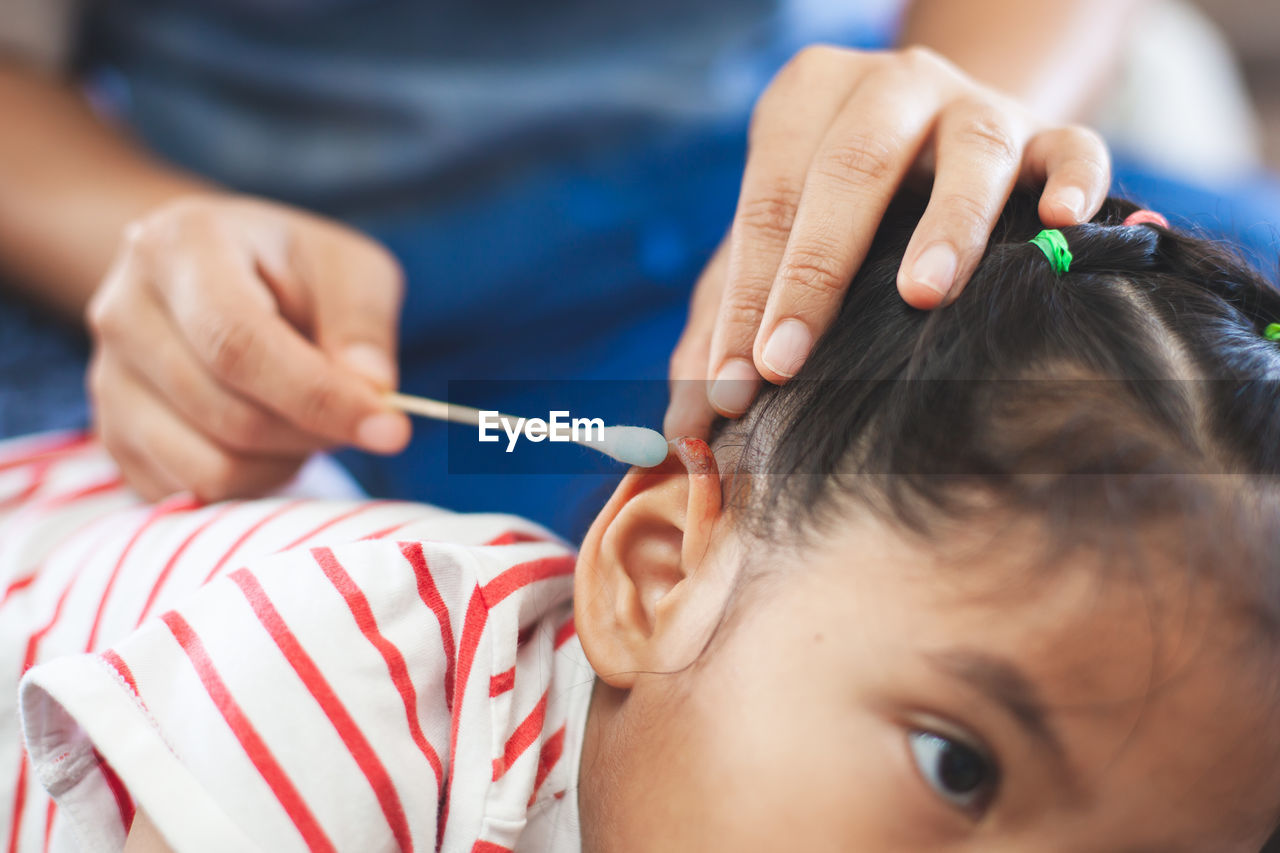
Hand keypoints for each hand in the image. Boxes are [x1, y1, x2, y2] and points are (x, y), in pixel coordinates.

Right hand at [87, 195, 411, 501]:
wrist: (221, 276)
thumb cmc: (294, 271)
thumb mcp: (348, 269)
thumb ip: (363, 324)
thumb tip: (372, 391)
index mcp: (180, 246)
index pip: (239, 343)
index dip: (318, 396)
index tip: (391, 428)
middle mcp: (123, 312)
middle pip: (229, 414)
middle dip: (315, 431)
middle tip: (359, 415)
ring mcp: (107, 380)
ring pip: (210, 468)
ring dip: (286, 462)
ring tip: (310, 420)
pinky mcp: (114, 437)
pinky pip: (192, 495)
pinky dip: (252, 485)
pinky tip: (272, 441)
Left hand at [665, 46, 1110, 436]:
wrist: (937, 146)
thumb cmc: (835, 216)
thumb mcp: (770, 250)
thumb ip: (723, 321)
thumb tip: (687, 425)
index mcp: (807, 101)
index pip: (766, 201)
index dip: (744, 297)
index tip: (730, 388)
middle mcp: (893, 87)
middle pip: (851, 168)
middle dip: (812, 272)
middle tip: (786, 364)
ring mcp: (979, 104)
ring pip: (971, 149)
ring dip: (947, 223)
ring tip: (922, 294)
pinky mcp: (1053, 132)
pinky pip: (1075, 145)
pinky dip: (1074, 180)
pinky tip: (1061, 223)